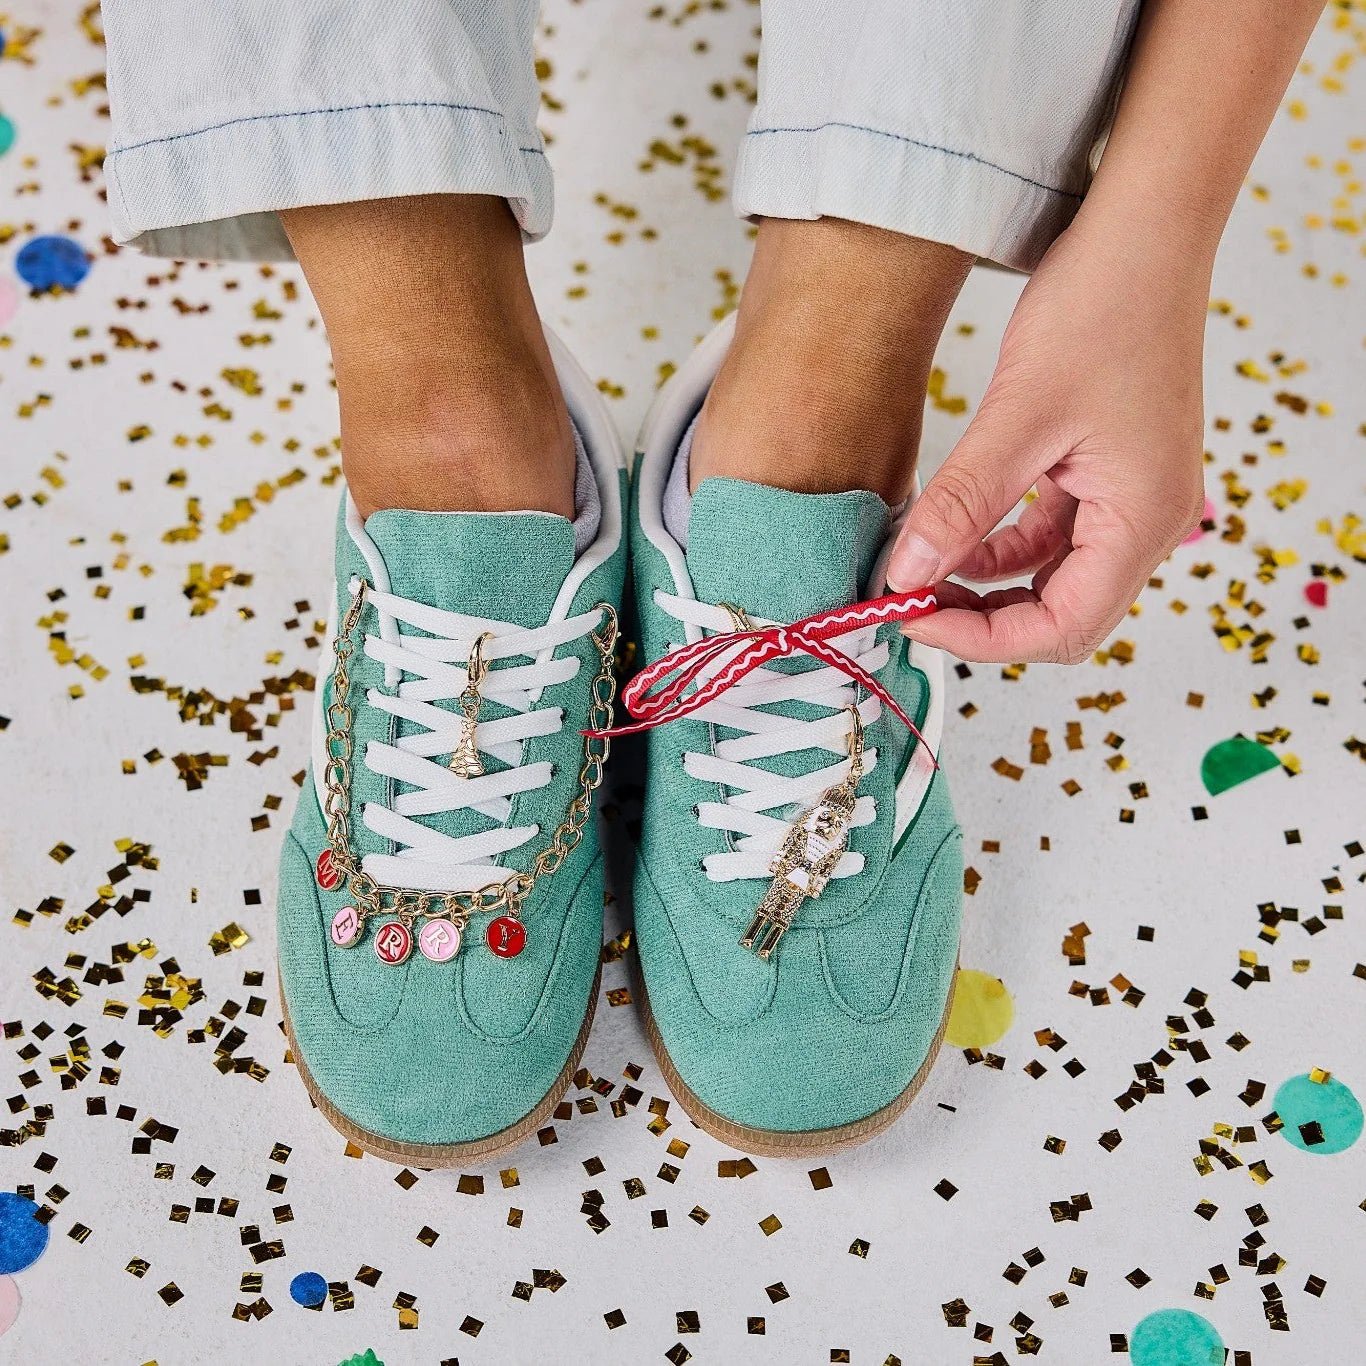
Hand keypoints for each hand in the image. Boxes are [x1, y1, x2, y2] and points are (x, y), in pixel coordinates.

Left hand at [888, 219, 1208, 663]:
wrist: (1145, 230)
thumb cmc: (1103, 305)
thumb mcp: (1017, 414)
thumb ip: (962, 504)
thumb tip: (906, 576)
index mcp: (1143, 520)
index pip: (1064, 627)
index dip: (983, 640)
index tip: (912, 619)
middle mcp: (1150, 522)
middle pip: (1064, 616)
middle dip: (984, 621)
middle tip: (910, 603)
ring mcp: (1133, 499)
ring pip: (1055, 580)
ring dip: (988, 586)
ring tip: (920, 570)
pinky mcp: (1111, 475)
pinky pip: (1055, 537)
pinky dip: (1002, 546)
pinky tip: (955, 532)